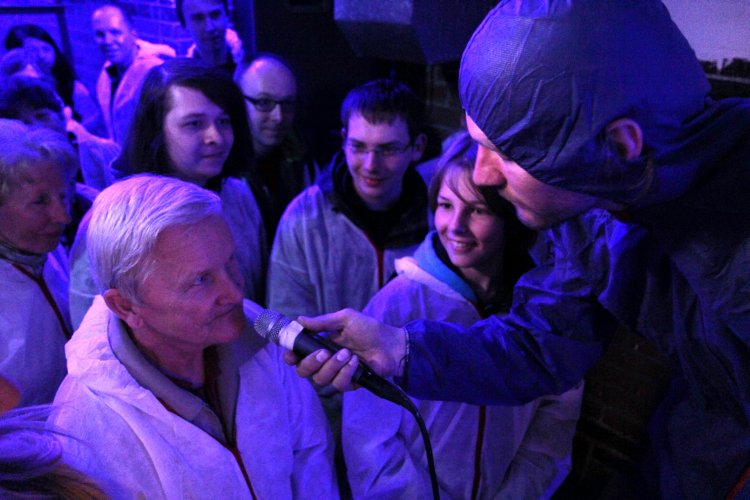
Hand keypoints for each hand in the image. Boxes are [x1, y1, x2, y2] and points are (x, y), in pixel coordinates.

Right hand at [282, 308, 406, 391]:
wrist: (391, 345)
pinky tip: (356, 363)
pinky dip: (346, 373)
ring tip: (349, 354)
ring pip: (320, 379)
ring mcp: (337, 374)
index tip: (291, 355)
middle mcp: (325, 361)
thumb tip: (299, 319)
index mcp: (321, 345)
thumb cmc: (370, 329)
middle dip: (311, 362)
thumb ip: (322, 322)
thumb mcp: (346, 319)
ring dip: (333, 366)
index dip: (291, 357)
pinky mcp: (349, 384)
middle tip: (324, 353)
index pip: (298, 355)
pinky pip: (338, 385)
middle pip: (304, 371)